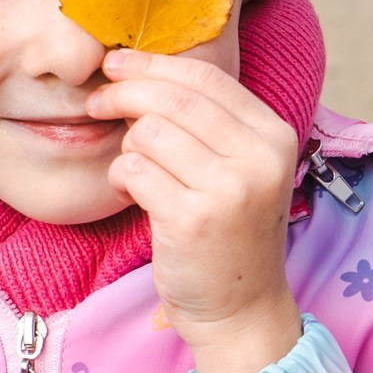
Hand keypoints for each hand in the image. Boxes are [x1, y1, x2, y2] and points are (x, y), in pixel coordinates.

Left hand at [89, 50, 303, 372]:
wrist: (240, 308)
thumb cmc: (229, 233)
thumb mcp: (239, 169)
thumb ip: (210, 122)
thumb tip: (141, 68)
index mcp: (274, 135)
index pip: (207, 77)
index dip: (154, 64)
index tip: (117, 64)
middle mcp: (260, 158)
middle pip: (173, 98)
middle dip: (124, 93)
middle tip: (98, 105)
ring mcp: (230, 189)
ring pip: (148, 132)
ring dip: (127, 149)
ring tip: (138, 174)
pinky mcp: (193, 219)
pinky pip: (133, 170)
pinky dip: (122, 179)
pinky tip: (135, 197)